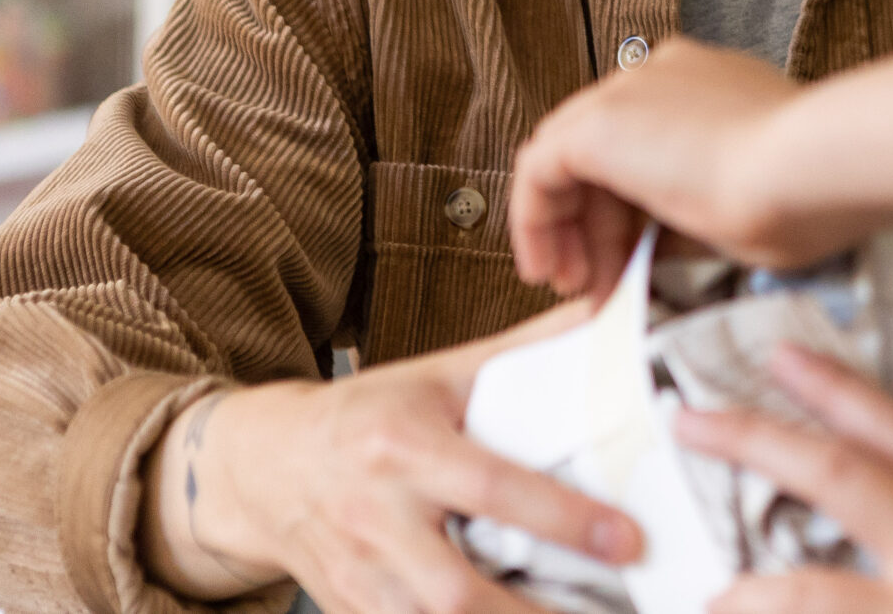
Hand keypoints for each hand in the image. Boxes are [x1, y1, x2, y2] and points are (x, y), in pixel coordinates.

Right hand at [139, 301, 642, 613]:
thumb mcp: (441, 373)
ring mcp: (359, 575)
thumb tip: (608, 310)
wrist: (265, 464)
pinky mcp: (350, 611)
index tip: (627, 540)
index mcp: (405, 447)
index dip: (563, 517)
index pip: (493, 487)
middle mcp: (377, 517)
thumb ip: (525, 352)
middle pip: (455, 590)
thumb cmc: (370, 413)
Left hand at [511, 38, 886, 295]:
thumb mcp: (749, 208)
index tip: (635, 266)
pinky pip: (539, 171)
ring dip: (568, 230)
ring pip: (570, 160)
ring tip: (578, 289)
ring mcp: (631, 92)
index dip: (634, 216)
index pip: (650, 145)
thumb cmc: (809, 197)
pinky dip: (536, 223)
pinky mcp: (596, 123)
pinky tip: (549, 269)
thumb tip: (666, 253)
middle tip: (603, 288)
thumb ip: (701, 219)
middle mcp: (666, 77)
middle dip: (599, 229)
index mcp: (713, 87)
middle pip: (606, 155)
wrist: (812, 168)